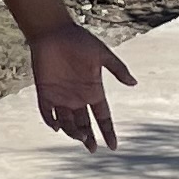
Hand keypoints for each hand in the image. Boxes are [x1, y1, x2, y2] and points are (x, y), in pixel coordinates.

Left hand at [28, 21, 136, 151]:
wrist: (54, 31)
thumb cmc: (80, 41)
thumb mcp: (102, 55)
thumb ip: (117, 69)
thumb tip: (134, 83)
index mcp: (93, 90)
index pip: (102, 116)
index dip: (108, 131)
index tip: (113, 146)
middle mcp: (77, 97)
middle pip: (84, 124)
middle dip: (88, 138)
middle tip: (92, 148)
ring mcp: (61, 96)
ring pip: (67, 122)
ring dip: (73, 132)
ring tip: (80, 136)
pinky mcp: (45, 92)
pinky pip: (47, 112)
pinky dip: (51, 121)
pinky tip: (57, 126)